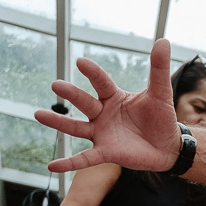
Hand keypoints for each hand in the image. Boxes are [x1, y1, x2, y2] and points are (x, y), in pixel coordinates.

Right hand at [36, 39, 181, 173]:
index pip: (101, 82)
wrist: (168, 146)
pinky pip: (84, 159)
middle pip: (84, 102)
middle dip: (71, 94)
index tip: (81, 62)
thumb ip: (158, 68)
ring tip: (38, 114)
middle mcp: (103, 114)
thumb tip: (163, 40)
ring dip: (58, 122)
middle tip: (56, 85)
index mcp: (113, 97)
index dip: (93, 73)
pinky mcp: (106, 153)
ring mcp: (102, 134)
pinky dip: (68, 163)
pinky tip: (51, 165)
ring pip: (76, 127)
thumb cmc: (161, 118)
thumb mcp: (160, 93)